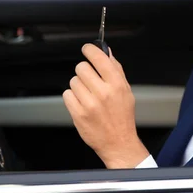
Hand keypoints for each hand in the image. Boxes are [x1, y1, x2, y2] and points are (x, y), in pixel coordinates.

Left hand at [63, 44, 149, 168]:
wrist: (118, 142)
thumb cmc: (122, 117)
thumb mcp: (126, 91)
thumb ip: (116, 69)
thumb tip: (107, 51)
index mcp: (117, 84)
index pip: (99, 58)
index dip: (90, 50)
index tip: (87, 49)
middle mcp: (103, 93)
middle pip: (81, 68)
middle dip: (84, 71)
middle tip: (90, 80)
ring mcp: (89, 104)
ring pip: (73, 81)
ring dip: (78, 86)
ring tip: (88, 95)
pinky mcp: (78, 114)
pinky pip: (67, 94)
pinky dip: (72, 97)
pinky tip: (82, 103)